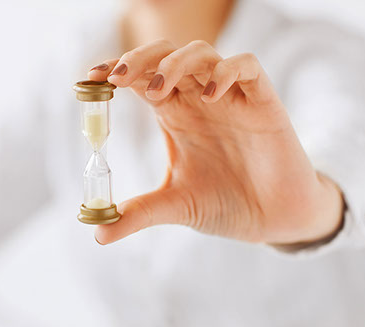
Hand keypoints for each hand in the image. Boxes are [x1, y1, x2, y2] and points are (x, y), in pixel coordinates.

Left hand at [87, 40, 343, 244]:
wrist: (273, 220)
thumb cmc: (226, 204)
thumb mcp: (176, 207)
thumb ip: (138, 214)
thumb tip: (98, 235)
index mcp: (176, 116)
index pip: (142, 78)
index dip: (116, 70)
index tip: (91, 77)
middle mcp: (199, 100)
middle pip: (165, 56)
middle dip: (139, 58)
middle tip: (117, 77)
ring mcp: (231, 98)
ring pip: (202, 53)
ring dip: (176, 64)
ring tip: (159, 90)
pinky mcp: (263, 102)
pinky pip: (247, 67)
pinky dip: (227, 72)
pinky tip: (212, 95)